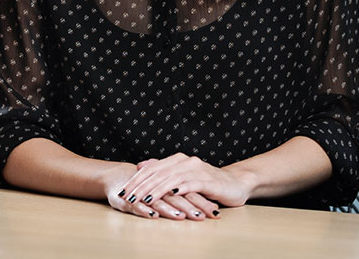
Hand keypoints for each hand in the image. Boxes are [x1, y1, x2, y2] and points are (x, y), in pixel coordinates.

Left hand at [117, 153, 253, 214]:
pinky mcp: (207, 180)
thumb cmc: (208, 183)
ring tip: (143, 199)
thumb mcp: (183, 176)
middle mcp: (186, 161)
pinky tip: (170, 195)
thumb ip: (164, 170)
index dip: (136, 179)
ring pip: (171, 178)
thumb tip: (141, 165)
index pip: (152, 168)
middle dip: (141, 186)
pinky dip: (179, 189)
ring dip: (156, 190)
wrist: (235, 183)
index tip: (123, 191)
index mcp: (178, 160)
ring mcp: (197, 170)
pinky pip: (190, 184)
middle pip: (159, 173)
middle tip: (127, 197)